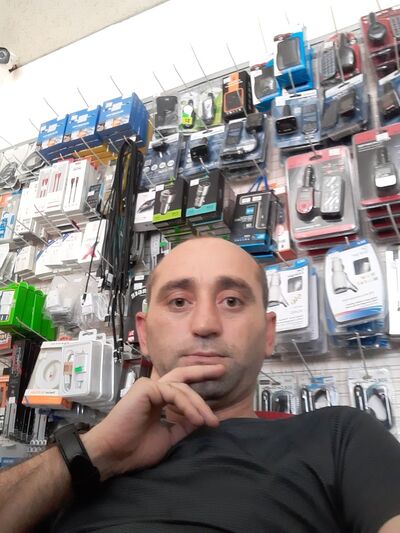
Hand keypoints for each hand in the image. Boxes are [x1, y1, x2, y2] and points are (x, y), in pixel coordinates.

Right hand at [82, 364, 224, 480]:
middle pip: (182, 375)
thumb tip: (200, 418)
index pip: (181, 386)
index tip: (217, 381)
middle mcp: (154, 389)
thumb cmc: (135, 449)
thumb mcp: (168, 436)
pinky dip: (187, 405)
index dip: (198, 382)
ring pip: (182, 388)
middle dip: (203, 371)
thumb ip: (183, 425)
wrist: (114, 454)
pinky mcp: (146, 388)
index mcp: (158, 398)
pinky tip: (196, 419)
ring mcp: (149, 386)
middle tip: (222, 370)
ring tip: (209, 422)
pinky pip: (174, 393)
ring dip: (199, 405)